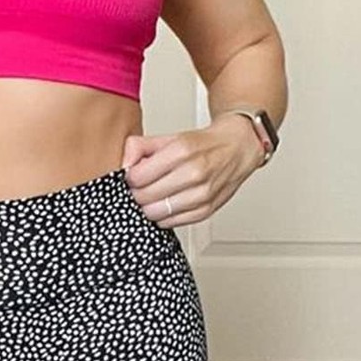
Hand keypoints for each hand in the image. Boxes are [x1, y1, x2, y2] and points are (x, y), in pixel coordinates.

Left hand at [121, 118, 263, 228]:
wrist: (238, 148)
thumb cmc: (203, 144)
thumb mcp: (170, 137)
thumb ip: (140, 147)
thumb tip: (123, 164)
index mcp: (182, 151)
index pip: (138, 177)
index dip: (130, 178)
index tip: (135, 176)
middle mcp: (194, 173)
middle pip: (144, 197)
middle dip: (137, 193)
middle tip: (143, 187)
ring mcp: (201, 195)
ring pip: (155, 213)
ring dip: (148, 207)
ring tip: (154, 195)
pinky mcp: (205, 211)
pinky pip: (170, 223)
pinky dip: (162, 216)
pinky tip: (167, 203)